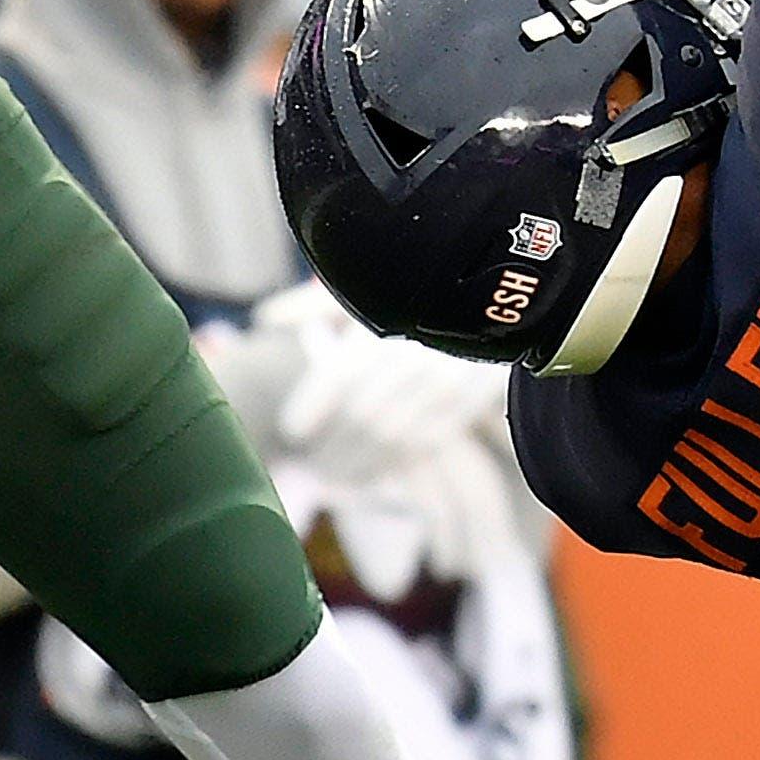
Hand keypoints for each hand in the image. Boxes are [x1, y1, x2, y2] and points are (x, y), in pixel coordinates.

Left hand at [257, 278, 507, 484]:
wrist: (494, 281)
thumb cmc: (412, 284)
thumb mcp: (364, 284)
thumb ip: (313, 302)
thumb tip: (266, 318)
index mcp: (386, 320)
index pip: (339, 375)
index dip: (311, 408)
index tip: (292, 431)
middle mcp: (418, 349)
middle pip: (364, 415)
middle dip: (333, 446)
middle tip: (311, 465)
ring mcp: (449, 377)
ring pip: (394, 437)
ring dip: (360, 465)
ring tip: (334, 477)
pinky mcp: (472, 398)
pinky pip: (427, 443)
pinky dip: (395, 464)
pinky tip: (372, 473)